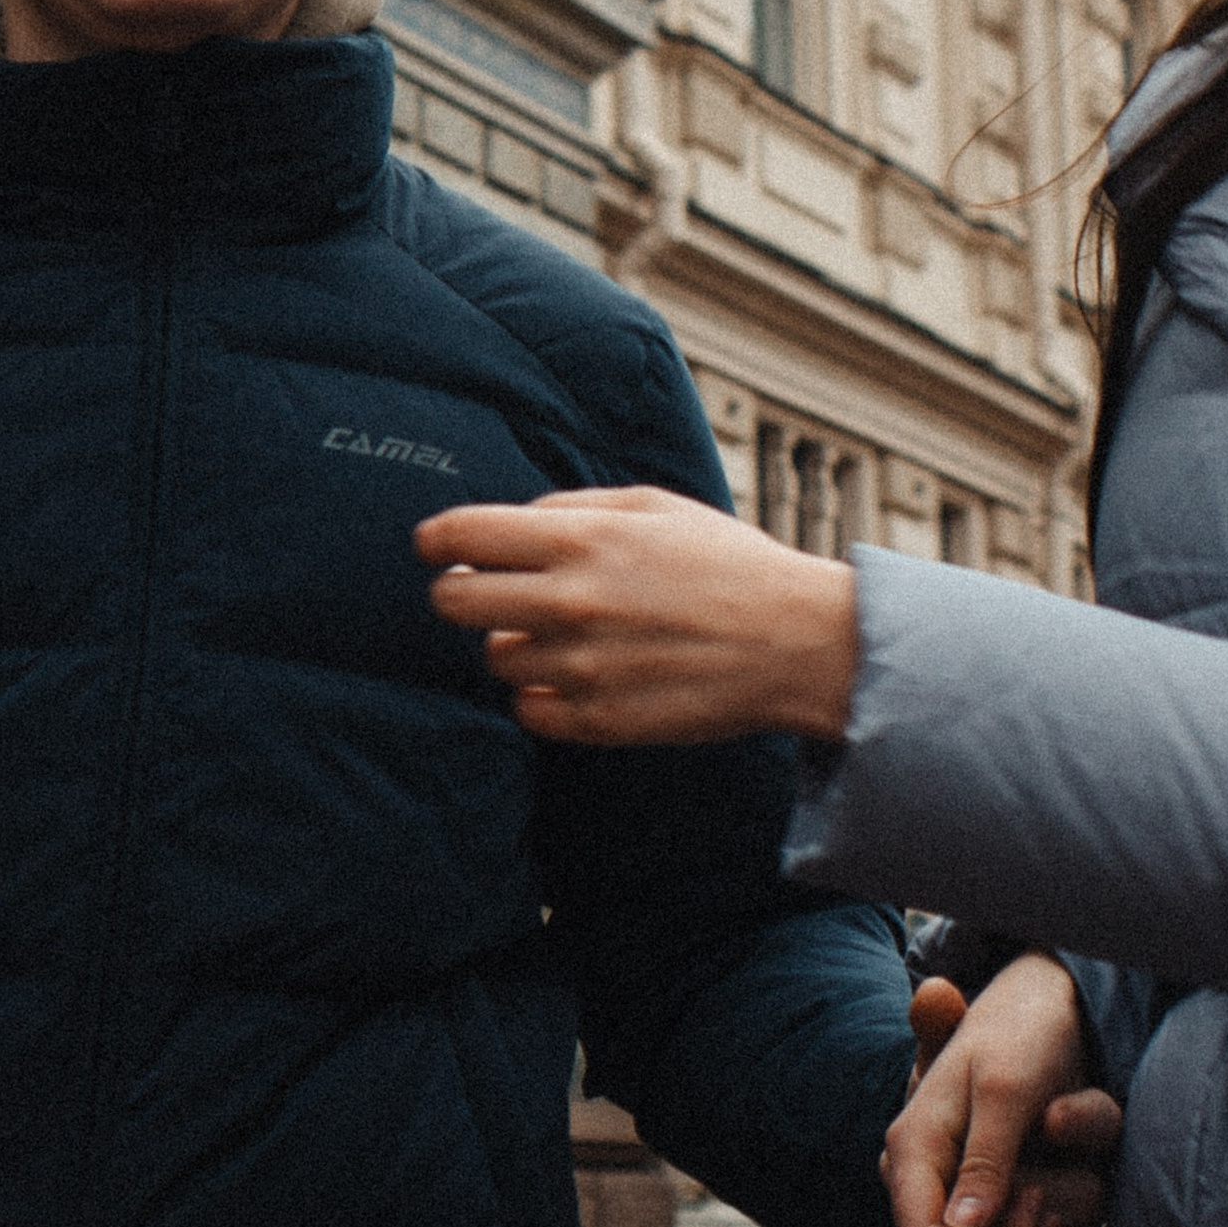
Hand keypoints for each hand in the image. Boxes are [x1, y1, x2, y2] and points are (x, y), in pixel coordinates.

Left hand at [415, 483, 859, 742]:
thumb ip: (576, 505)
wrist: (795, 642)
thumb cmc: (728, 565)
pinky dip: (541, 695)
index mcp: (584, 539)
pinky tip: (576, 675)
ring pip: (495, 659)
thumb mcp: (655, 506)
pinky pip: (528, 712)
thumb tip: (514, 520)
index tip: (433, 546)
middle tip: (482, 591)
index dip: (437, 538)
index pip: (466, 535)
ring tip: (563, 633)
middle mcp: (573, 601)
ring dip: (513, 644)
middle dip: (459, 592)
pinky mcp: (598, 721)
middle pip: (454, 601)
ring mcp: (582, 666)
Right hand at [884, 959, 1120, 1226]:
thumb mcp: (1007, 1087)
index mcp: (912, 1149)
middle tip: (1048, 1201)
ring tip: (1065, 1182)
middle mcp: (932, 1184)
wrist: (1047, 1010)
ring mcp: (965, 1201)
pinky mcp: (1002, 1215)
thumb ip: (985, 1159)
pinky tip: (1066, 1204)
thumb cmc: (1024, 1037)